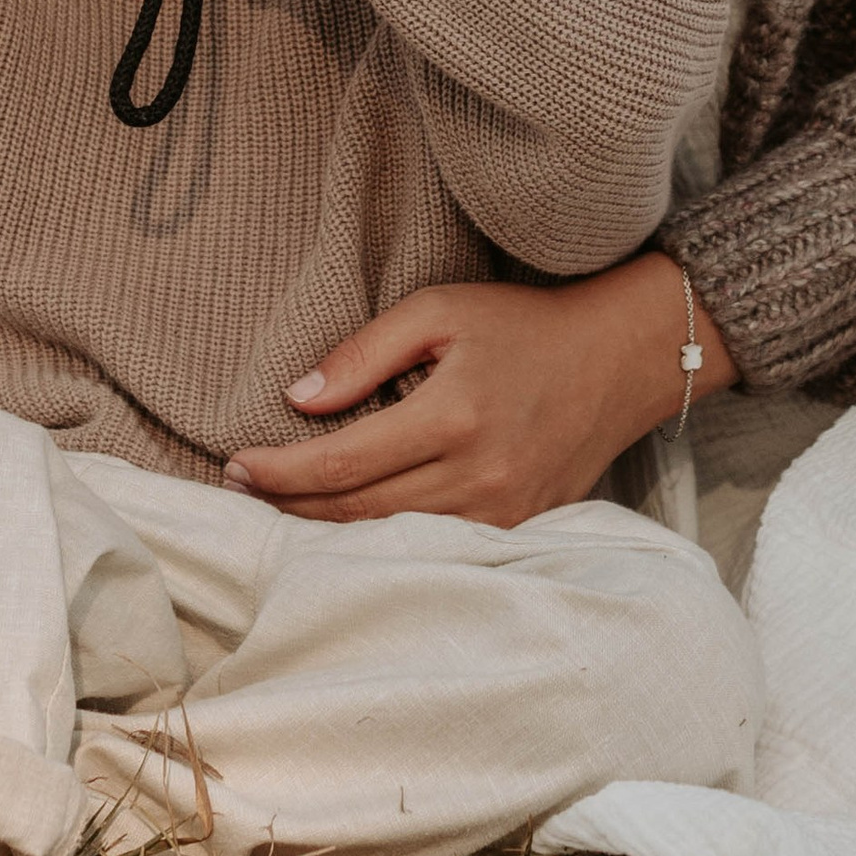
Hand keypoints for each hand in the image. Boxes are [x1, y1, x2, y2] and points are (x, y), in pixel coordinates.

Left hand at [222, 256, 736, 527]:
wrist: (620, 360)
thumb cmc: (524, 325)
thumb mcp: (440, 310)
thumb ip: (364, 352)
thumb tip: (299, 398)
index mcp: (455, 415)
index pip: (342, 461)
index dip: (280, 471)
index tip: (235, 466)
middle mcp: (479, 474)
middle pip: (357, 510)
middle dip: (289, 503)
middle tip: (241, 489)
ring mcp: (502, 511)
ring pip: (389, 536)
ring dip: (326, 527)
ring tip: (279, 506)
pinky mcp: (517, 528)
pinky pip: (432, 544)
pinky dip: (380, 538)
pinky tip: (344, 521)